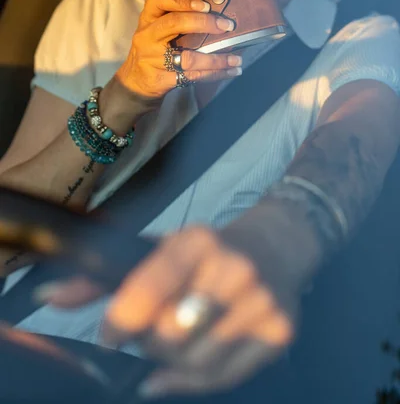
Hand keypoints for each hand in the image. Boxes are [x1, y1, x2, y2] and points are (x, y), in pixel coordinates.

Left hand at [37, 226, 294, 398]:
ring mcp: (260, 302)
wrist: (276, 244)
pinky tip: (178, 372)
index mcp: (197, 241)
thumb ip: (105, 274)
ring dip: (171, 363)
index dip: (119, 322)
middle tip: (148, 334)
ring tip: (173, 341)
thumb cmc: (209, 250)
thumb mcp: (161, 248)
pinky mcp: (280, 331)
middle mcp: (233, 268)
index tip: (110, 335)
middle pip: (167, 336)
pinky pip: (224, 378)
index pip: (146, 289)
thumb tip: (50, 296)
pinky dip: (192, 382)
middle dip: (147, 343)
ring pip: (193, 363)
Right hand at [116, 0, 242, 98]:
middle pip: (175, 23)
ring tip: (236, 59)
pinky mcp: (161, 79)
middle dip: (204, 23)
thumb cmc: (153, 50)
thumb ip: (176, 19)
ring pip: (189, 57)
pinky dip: (215, 74)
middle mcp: (147, 36)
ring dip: (217, 59)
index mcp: (147, 19)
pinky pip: (192, 76)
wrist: (135, 82)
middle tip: (227, 26)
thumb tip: (217, 12)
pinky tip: (230, 71)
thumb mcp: (155, 30)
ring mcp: (152, 59)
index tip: (205, 5)